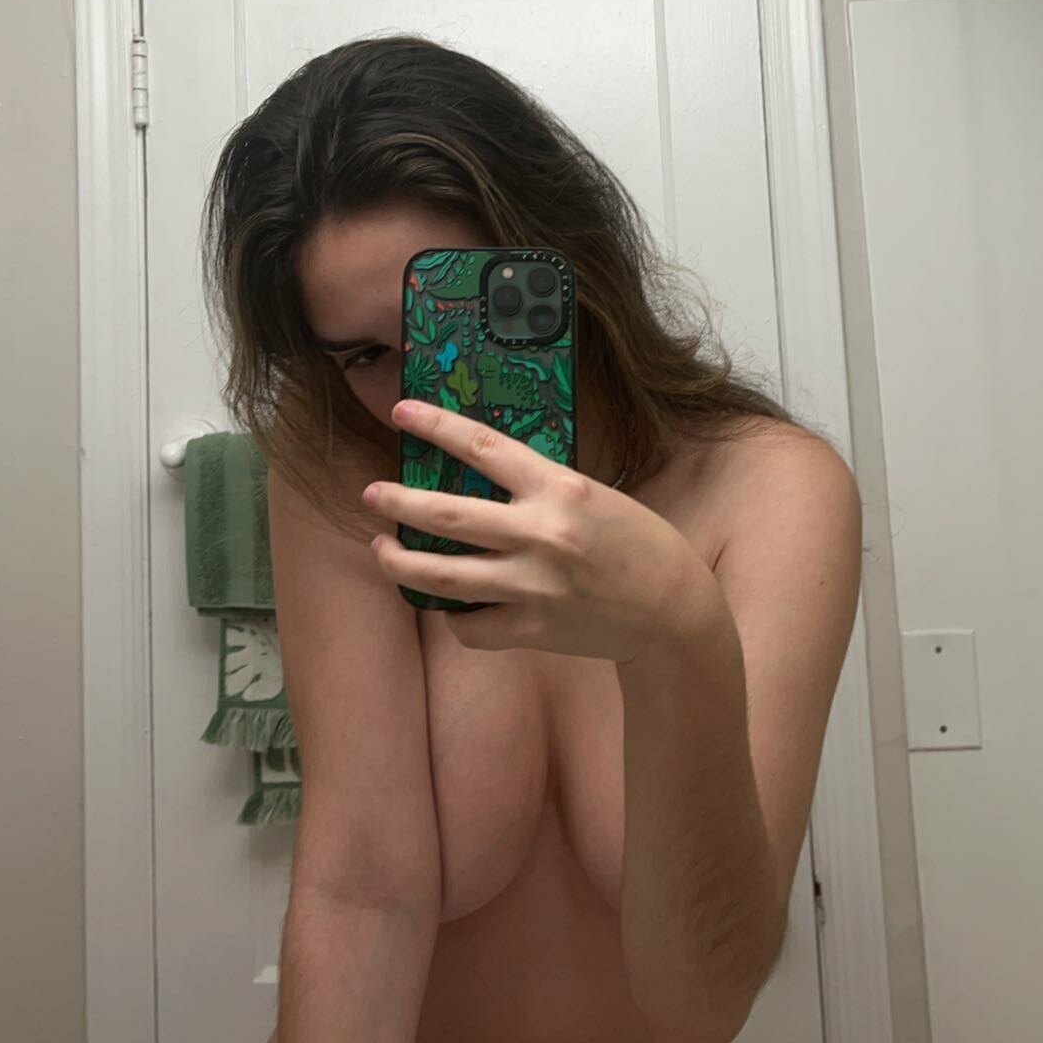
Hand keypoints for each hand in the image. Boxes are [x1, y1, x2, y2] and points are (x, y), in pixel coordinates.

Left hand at [359, 398, 724, 661]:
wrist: (672, 612)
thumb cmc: (637, 544)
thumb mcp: (593, 496)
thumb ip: (540, 488)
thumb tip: (478, 475)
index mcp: (560, 489)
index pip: (482, 447)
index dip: (436, 426)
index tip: (401, 412)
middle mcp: (540, 535)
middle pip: (446, 514)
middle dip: (398, 502)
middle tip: (370, 494)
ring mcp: (532, 587)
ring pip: (443, 576)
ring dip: (400, 563)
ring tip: (381, 551)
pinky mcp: (530, 630)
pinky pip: (469, 626)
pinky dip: (452, 615)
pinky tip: (446, 604)